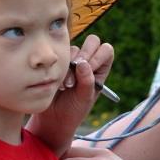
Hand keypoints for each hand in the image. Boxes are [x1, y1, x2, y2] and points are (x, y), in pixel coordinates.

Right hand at [25, 35, 113, 155]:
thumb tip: (83, 63)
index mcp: (101, 70)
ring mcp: (73, 60)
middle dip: (85, 53)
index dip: (98, 56)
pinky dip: (59, 66)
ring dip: (70, 65)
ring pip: (74, 48)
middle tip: (77, 68)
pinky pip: (59, 54)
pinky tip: (58, 83)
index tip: (89, 69)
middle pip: (93, 41)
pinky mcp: (58, 62)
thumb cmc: (73, 110)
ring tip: (67, 85)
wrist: (52, 117)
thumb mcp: (84, 98)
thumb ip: (86, 81)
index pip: (106, 50)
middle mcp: (89, 62)